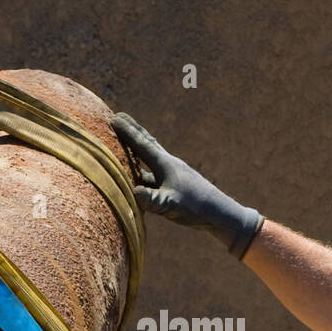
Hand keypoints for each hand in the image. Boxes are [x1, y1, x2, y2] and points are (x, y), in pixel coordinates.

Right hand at [111, 112, 263, 258]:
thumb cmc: (195, 207)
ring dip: (136, 149)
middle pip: (146, 143)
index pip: (141, 144)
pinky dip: (141, 171)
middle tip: (119, 117)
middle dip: (131, 131)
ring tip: (126, 143)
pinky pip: (151, 175)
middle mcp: (168, 165)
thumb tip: (134, 192)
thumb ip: (152, 200)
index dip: (126, 132)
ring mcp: (171, 175)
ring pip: (148, 158)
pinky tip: (136, 178)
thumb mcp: (170, 205)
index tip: (113, 118)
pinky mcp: (173, 186)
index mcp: (165, 164)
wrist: (218, 213)